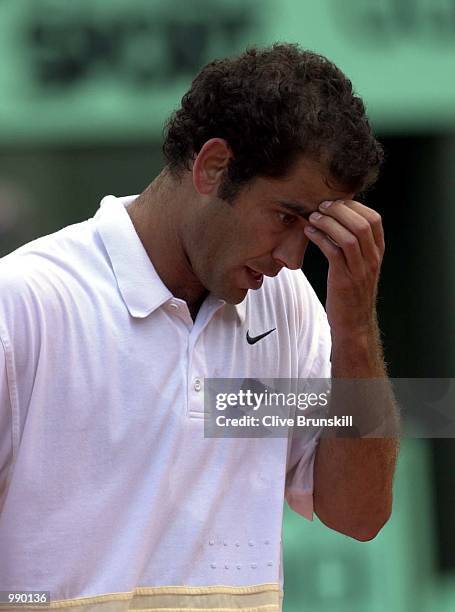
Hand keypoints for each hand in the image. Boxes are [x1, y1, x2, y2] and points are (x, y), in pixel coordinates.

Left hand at [304, 199, 383, 339]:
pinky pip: (333, 252)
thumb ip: (356, 246)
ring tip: (312, 218)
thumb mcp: (361, 267)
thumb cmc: (352, 293)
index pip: (374, 219)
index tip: (336, 203)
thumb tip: (338, 221)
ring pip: (348, 236)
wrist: (353, 324)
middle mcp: (372, 259)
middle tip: (321, 206)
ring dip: (328, 222)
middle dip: (339, 210)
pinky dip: (319, 238)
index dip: (354, 206)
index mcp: (377, 253)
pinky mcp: (343, 279)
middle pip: (361, 223)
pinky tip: (309, 233)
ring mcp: (359, 270)